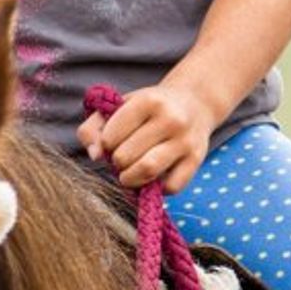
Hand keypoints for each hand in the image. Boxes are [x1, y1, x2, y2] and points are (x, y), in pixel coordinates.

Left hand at [76, 82, 217, 193]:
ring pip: (147, 171)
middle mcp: (170, 119)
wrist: (194, 103)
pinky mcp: (196, 160)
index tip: (113, 142)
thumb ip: (94, 127)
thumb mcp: (120, 106)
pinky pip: (171, 186)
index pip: (110, 138)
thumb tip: (95, 155)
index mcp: (147, 101)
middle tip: (122, 158)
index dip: (105, 145)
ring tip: (130, 173)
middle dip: (117, 163)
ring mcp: (185, 140)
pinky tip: (154, 177)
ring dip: (131, 179)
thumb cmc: (149, 108)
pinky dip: (157, 188)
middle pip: (126, 157)